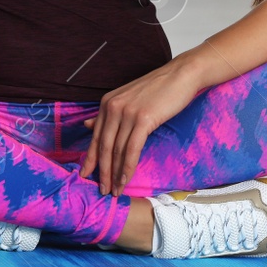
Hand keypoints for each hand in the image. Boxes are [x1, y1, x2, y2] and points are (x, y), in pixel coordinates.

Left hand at [81, 61, 199, 196]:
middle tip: (102, 190)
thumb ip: (109, 114)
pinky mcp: (143, 119)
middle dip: (102, 172)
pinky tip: (126, 180)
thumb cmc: (158, 88)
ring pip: (117, 151)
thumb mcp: (128, 99)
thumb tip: (87, 125)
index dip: (90, 158)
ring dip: (115, 174)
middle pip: (104, 146)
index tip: (86, 175)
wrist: (181, 75)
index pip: (96, 136)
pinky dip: (128, 168)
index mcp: (107, 103)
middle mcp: (113, 107)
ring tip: (115, 191)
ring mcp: (127, 113)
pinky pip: (132, 149)